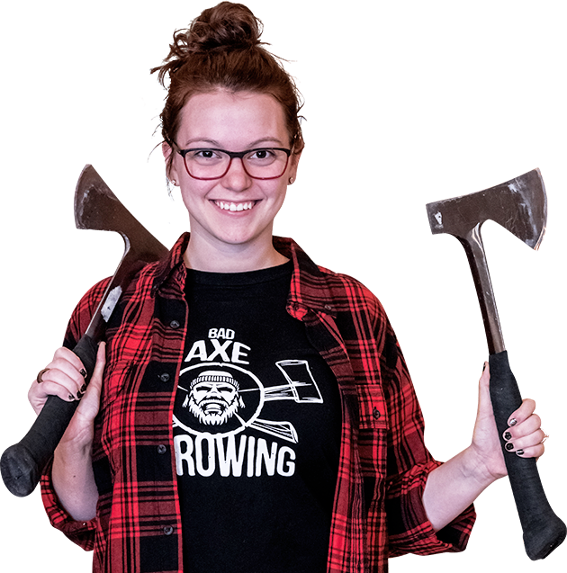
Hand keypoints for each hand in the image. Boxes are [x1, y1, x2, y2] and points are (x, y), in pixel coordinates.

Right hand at [27, 343, 105, 448]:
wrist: (79, 431)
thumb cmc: (85, 410)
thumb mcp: (95, 383)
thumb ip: (98, 363)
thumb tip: (101, 345)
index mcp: (61, 370)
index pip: (61, 351)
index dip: (74, 360)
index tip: (85, 372)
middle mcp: (48, 375)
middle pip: (57, 361)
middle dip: (75, 374)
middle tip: (81, 388)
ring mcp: (40, 385)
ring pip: (52, 372)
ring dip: (69, 384)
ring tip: (75, 395)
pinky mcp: (34, 396)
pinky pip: (45, 385)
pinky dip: (60, 390)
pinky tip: (68, 398)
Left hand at [469, 360, 548, 482]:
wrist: (482, 458)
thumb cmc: (482, 432)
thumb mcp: (483, 408)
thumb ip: (486, 386)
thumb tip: (487, 365)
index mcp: (517, 411)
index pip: (531, 404)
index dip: (523, 412)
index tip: (509, 419)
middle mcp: (527, 423)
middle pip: (537, 420)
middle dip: (520, 430)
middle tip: (506, 434)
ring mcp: (532, 437)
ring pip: (540, 435)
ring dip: (521, 442)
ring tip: (508, 445)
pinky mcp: (534, 452)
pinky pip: (541, 449)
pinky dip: (528, 452)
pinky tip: (516, 453)